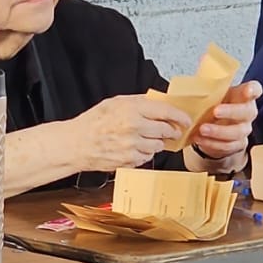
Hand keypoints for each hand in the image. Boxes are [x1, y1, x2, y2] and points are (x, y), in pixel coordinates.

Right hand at [70, 93, 192, 171]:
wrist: (76, 144)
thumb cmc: (93, 122)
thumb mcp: (115, 102)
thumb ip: (138, 101)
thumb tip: (159, 101)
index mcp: (132, 109)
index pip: (166, 111)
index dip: (180, 116)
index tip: (186, 120)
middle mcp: (135, 127)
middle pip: (166, 130)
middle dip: (171, 131)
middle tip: (172, 131)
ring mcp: (133, 146)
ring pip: (158, 146)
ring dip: (158, 143)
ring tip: (147, 139)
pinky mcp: (130, 161)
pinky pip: (147, 157)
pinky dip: (145, 153)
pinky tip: (135, 148)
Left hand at [189, 81, 260, 170]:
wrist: (212, 127)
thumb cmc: (213, 105)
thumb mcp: (211, 95)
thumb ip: (207, 90)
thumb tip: (192, 92)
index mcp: (242, 95)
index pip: (255, 89)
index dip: (253, 89)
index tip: (248, 90)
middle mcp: (247, 112)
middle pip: (247, 112)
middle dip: (231, 112)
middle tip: (215, 112)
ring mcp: (244, 129)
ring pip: (237, 132)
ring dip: (218, 131)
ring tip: (202, 129)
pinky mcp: (238, 144)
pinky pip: (228, 145)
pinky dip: (212, 143)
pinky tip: (200, 139)